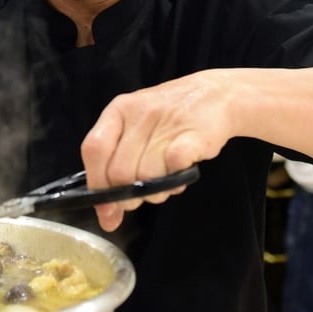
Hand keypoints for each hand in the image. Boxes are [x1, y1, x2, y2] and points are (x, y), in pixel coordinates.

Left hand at [80, 70, 237, 230]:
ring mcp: (168, 121)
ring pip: (147, 176)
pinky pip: (174, 168)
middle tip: (141, 198)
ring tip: (165, 184)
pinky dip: (175, 182)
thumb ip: (115, 167)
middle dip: (128, 197)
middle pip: (120, 171)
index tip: (106, 207)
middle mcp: (140, 112)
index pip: (94, 149)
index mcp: (119, 110)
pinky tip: (179, 177)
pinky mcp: (195, 133)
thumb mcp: (136, 129)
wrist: (217, 93)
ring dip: (155, 193)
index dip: (96, 183)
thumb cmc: (169, 117)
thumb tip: (107, 218)